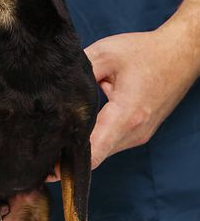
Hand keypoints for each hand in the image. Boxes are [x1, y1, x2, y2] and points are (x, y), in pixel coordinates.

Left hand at [46, 24, 197, 181]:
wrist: (180, 54)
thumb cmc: (145, 52)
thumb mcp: (105, 54)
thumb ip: (78, 73)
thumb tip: (55, 90)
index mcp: (126, 115)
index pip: (94, 152)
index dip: (68, 162)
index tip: (45, 168)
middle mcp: (134, 132)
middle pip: (96, 155)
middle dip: (69, 155)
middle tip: (40, 151)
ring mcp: (139, 135)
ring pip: (104, 150)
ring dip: (83, 147)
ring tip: (55, 139)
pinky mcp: (140, 132)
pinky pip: (112, 142)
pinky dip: (96, 139)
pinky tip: (77, 129)